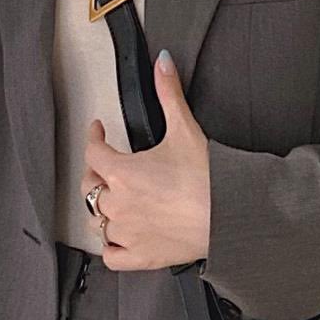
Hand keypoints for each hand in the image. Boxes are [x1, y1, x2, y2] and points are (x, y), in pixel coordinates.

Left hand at [80, 50, 211, 271]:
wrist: (230, 216)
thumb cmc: (208, 178)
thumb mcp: (185, 128)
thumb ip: (169, 93)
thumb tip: (162, 63)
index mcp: (121, 172)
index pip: (93, 151)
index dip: (93, 136)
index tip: (98, 129)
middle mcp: (117, 204)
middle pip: (89, 186)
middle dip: (94, 171)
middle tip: (105, 163)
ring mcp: (127, 233)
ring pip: (96, 221)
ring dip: (100, 208)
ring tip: (110, 198)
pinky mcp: (141, 256)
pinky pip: (111, 254)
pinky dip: (110, 246)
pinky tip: (118, 236)